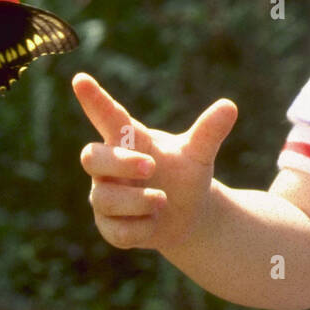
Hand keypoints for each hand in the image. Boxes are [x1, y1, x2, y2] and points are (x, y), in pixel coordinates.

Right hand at [73, 71, 236, 251]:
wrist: (187, 216)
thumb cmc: (184, 174)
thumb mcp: (198, 153)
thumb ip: (208, 132)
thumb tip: (230, 106)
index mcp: (128, 140)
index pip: (107, 116)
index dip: (94, 99)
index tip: (80, 79)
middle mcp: (109, 166)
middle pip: (92, 157)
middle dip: (119, 162)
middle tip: (151, 166)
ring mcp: (105, 195)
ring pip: (104, 198)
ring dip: (137, 201)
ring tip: (163, 201)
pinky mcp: (109, 226)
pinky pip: (115, 230)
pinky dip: (139, 229)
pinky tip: (154, 223)